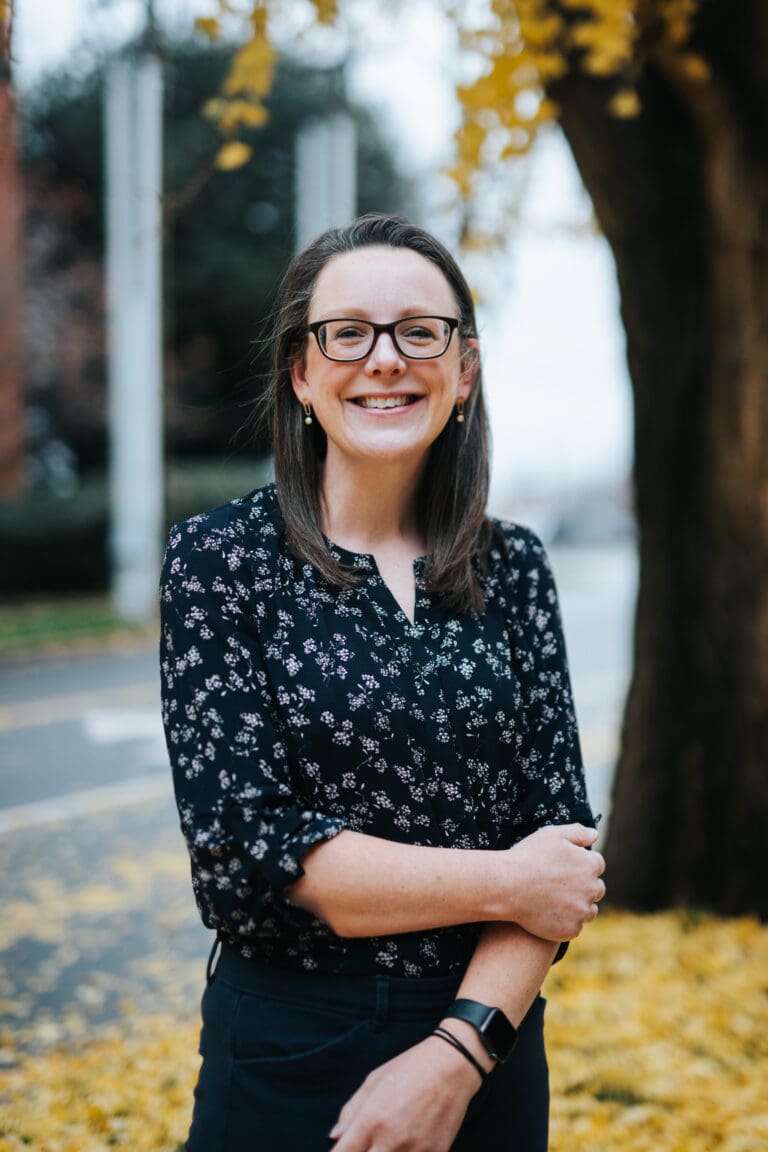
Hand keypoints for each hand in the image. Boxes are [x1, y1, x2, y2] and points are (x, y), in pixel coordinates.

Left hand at [329, 1034, 479, 1150]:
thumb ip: (350, 1111)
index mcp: (372, 1119)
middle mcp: (391, 1139)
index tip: (342, 1150)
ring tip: (387, 1142)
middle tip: (367, 1145)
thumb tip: (334, 1137)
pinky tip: (408, 1143)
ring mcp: (415, 1150)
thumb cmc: (409, 1068)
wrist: (451, 1067)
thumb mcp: (373, 1081)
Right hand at [502, 823, 605, 940]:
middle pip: (596, 889)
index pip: (597, 865)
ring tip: (553, 900)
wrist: (507, 885)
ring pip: (587, 910)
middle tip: (559, 885)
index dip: (581, 865)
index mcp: (590, 865)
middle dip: (583, 887)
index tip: (565, 868)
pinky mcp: (570, 929)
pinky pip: (575, 927)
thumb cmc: (528, 857)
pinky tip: (549, 914)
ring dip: (577, 906)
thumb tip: (595, 834)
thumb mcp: (552, 834)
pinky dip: (566, 922)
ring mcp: (581, 911)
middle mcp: (591, 889)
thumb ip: (578, 832)